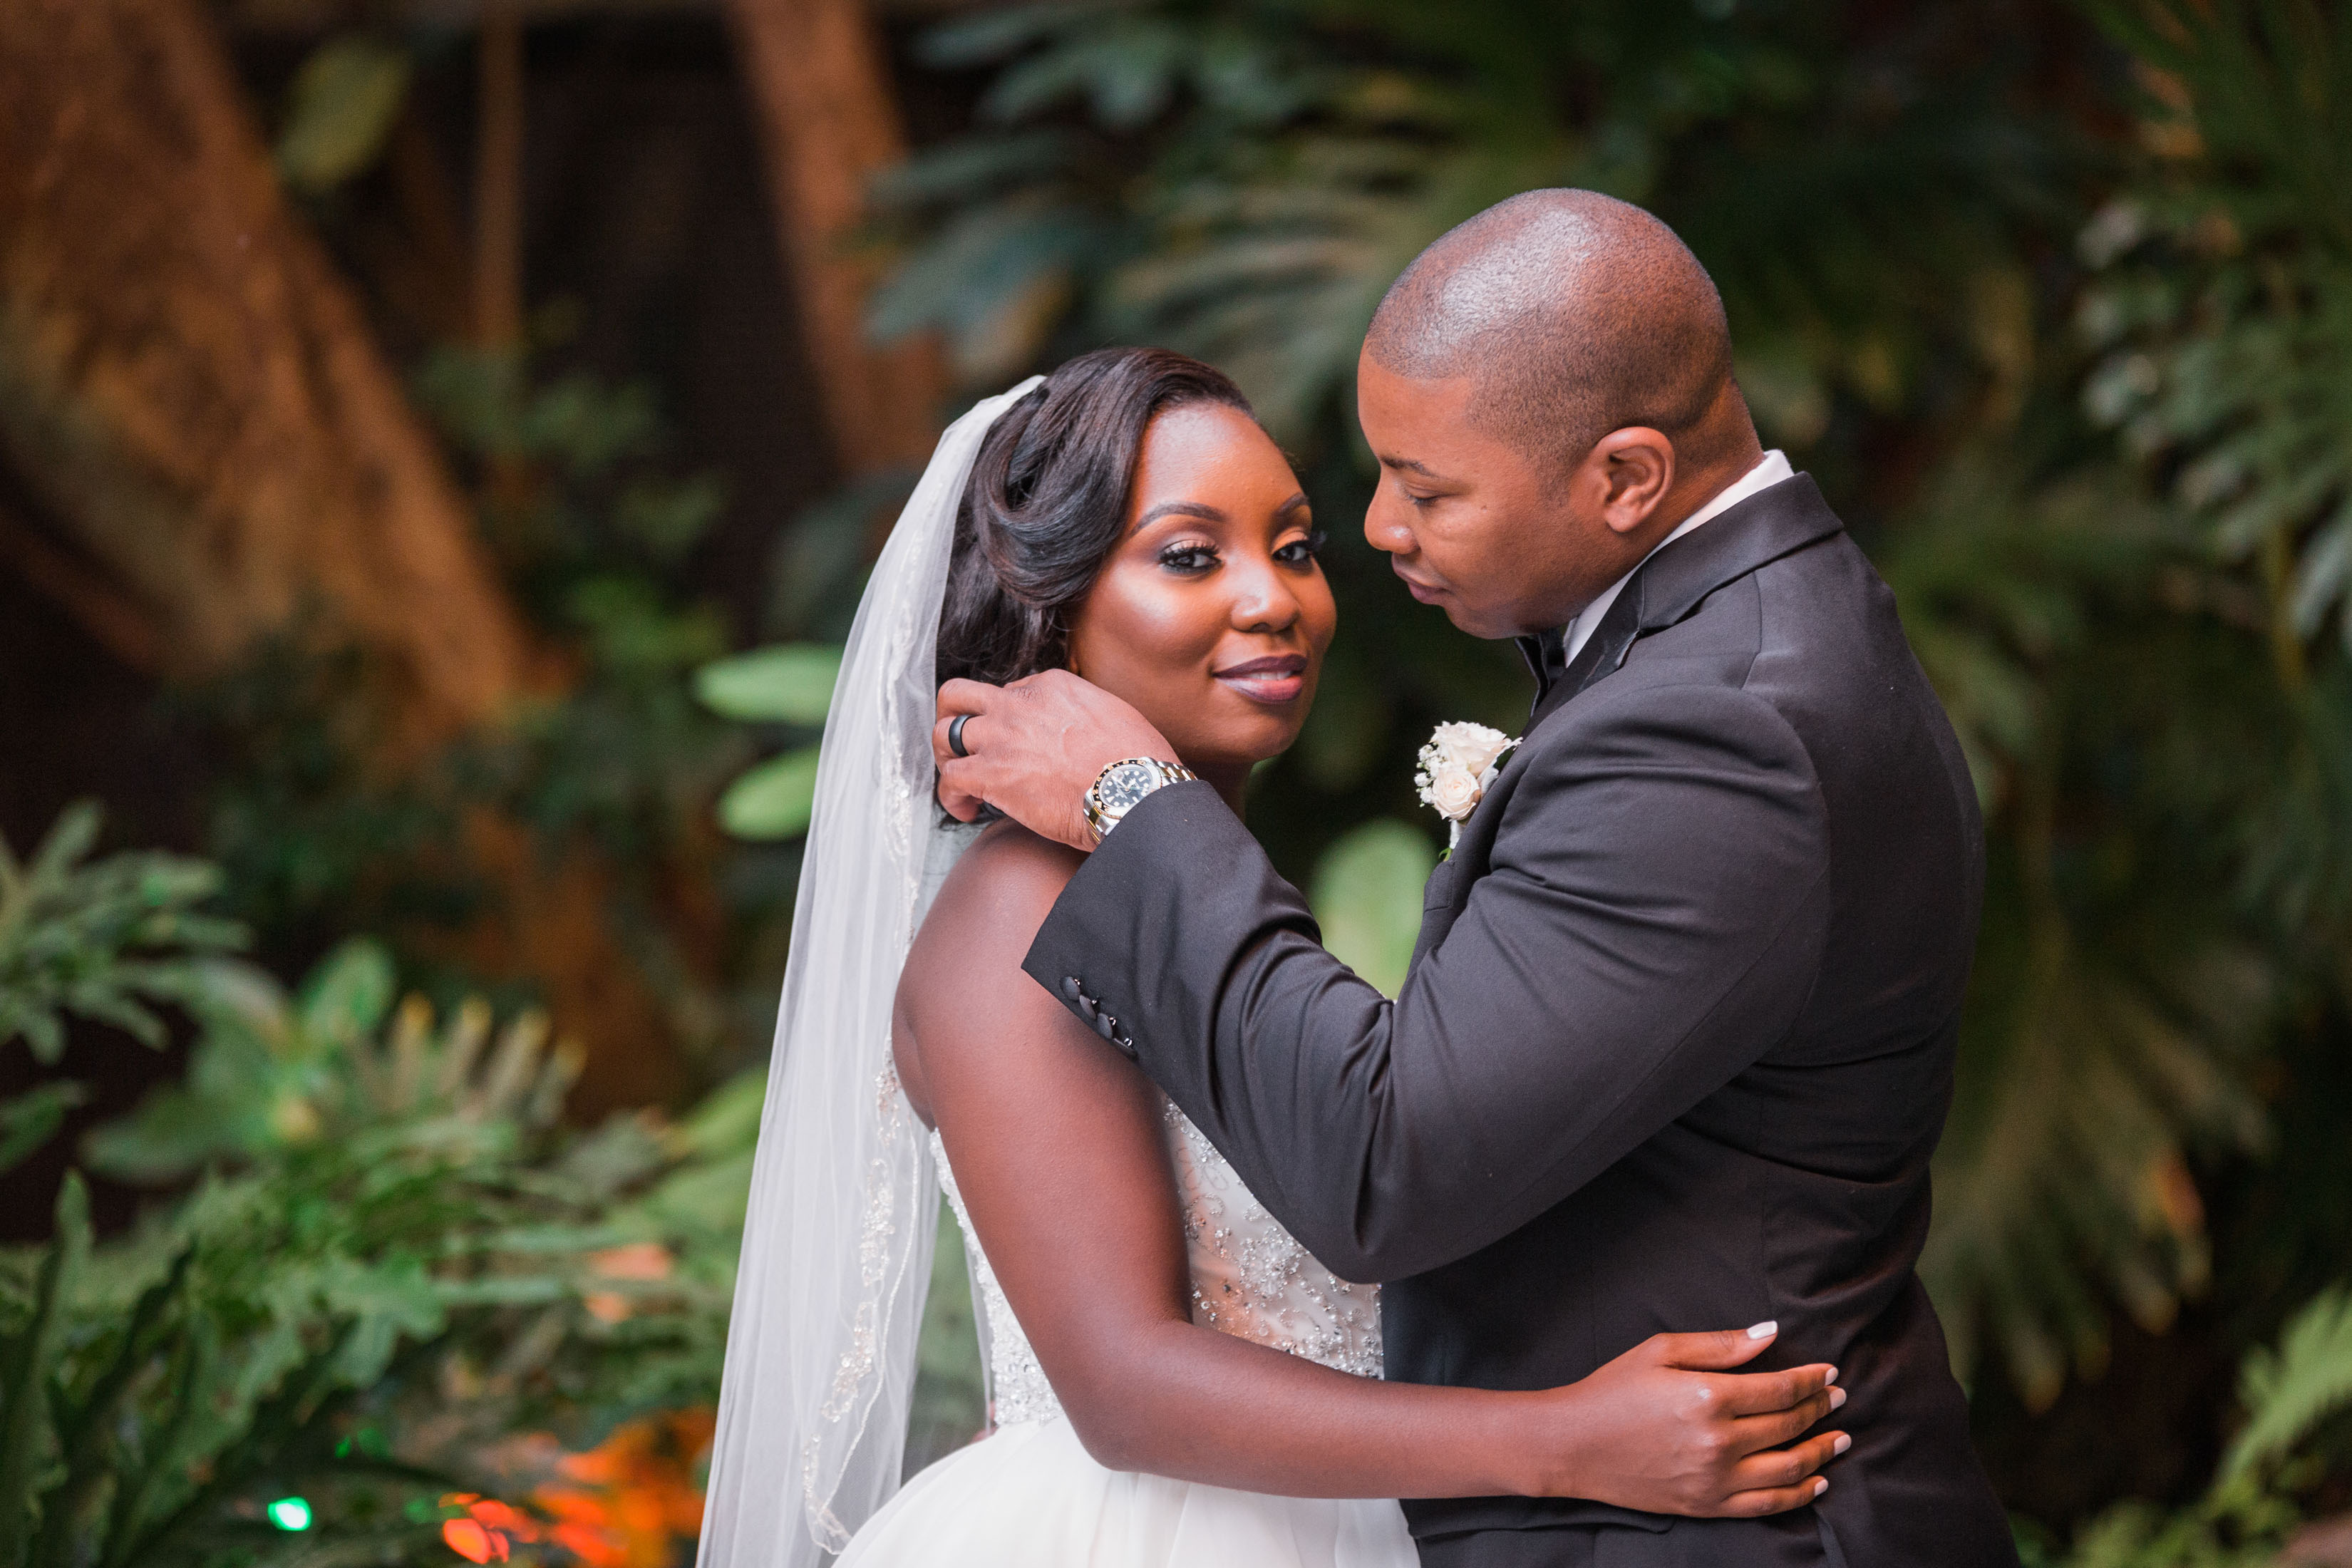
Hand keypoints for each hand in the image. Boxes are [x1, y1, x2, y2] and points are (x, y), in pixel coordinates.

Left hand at [934, 671, 1177, 850]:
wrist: (1135, 792)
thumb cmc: (1136, 763)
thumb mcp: (1112, 714)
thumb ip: (1084, 711)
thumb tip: (1077, 731)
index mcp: (1051, 685)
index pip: (1009, 692)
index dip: (1005, 720)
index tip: (1012, 744)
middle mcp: (1019, 703)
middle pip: (960, 695)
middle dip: (953, 717)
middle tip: (961, 745)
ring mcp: (1001, 736)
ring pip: (945, 733)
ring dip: (947, 757)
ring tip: (961, 781)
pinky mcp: (991, 773)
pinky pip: (950, 779)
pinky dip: (951, 796)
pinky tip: (966, 810)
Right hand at [1523, 1325, 1847, 1515]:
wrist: (1573, 1445)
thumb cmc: (1612, 1390)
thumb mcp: (1660, 1351)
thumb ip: (1720, 1345)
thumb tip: (1771, 1334)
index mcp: (1708, 1397)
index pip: (1780, 1389)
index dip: (1812, 1379)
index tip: (1830, 1372)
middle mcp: (1718, 1442)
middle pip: (1789, 1425)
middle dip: (1820, 1408)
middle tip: (1838, 1397)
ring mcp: (1715, 1480)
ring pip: (1789, 1468)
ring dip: (1822, 1451)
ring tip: (1840, 1438)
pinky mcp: (1708, 1506)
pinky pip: (1769, 1504)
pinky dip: (1800, 1493)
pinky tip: (1817, 1480)